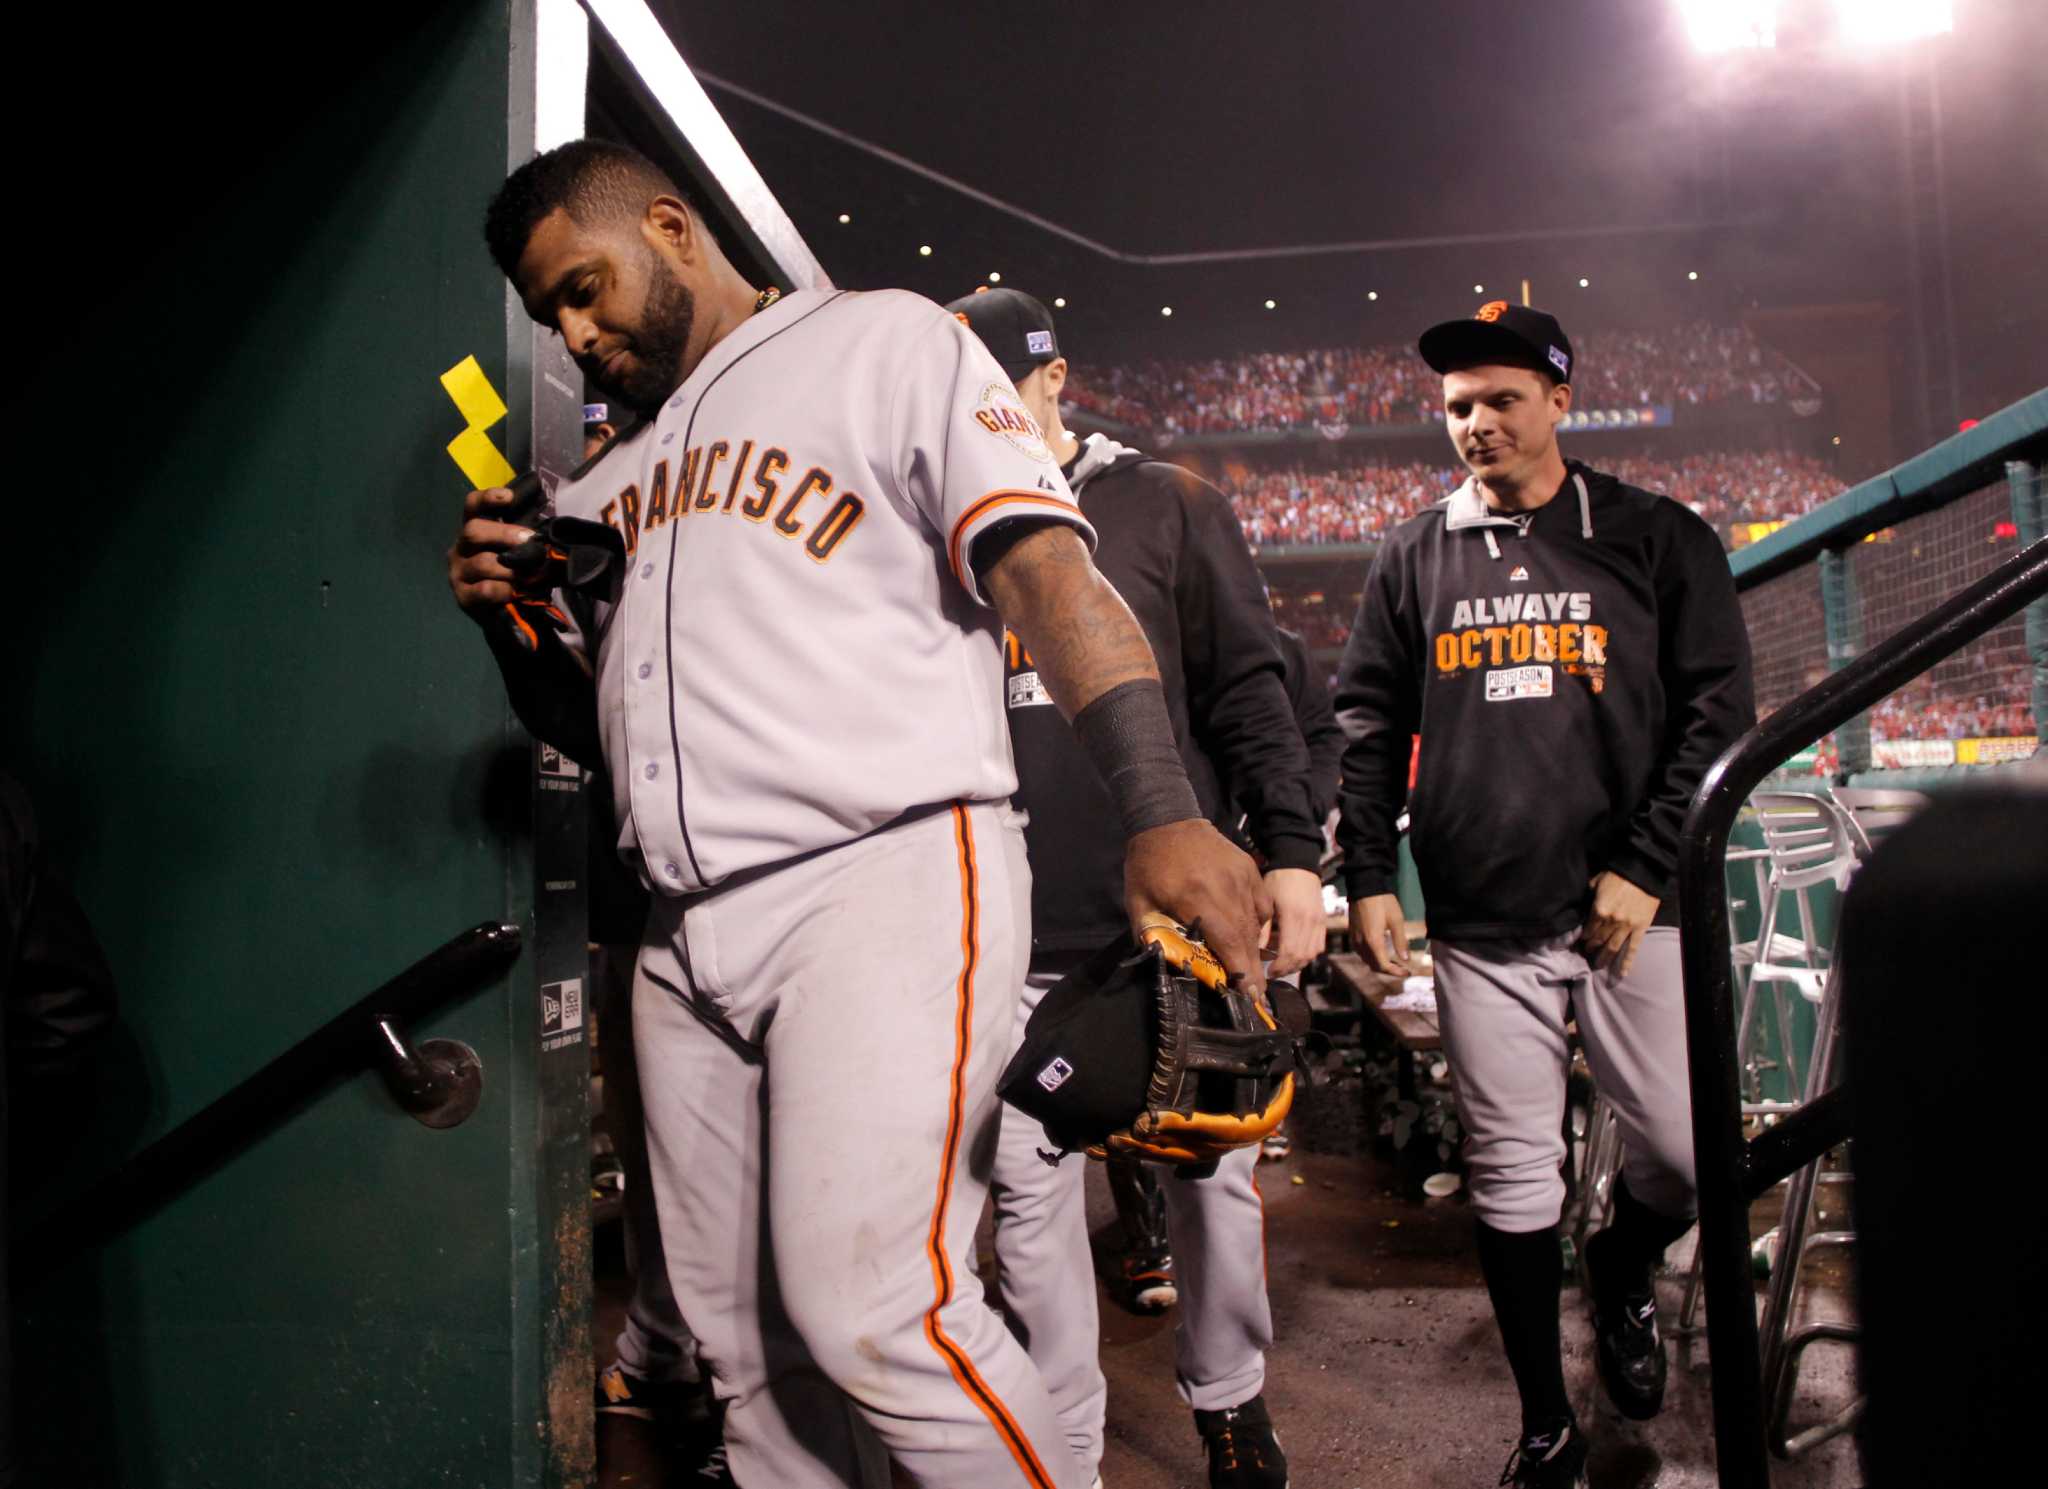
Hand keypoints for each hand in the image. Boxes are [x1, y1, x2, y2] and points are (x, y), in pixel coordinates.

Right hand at [446, 485, 539, 620]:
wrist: (507, 613)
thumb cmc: (515, 575)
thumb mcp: (520, 554)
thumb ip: (525, 541)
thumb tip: (544, 537)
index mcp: (474, 531)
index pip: (472, 506)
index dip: (487, 498)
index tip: (508, 498)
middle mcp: (460, 548)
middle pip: (474, 530)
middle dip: (505, 534)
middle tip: (530, 541)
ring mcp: (458, 573)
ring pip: (482, 562)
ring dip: (511, 568)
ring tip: (529, 576)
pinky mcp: (463, 596)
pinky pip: (485, 589)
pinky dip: (505, 590)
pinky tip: (516, 592)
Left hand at [1125, 820, 1272, 997]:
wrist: (1166, 819)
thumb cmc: (1149, 864)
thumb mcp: (1139, 903)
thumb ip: (1151, 934)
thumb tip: (1161, 964)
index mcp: (1197, 898)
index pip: (1227, 942)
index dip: (1240, 971)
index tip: (1249, 995)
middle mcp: (1226, 889)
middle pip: (1246, 938)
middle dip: (1253, 971)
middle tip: (1256, 996)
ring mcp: (1242, 877)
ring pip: (1255, 923)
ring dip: (1254, 951)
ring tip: (1253, 974)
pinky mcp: (1249, 869)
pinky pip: (1262, 905)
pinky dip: (1259, 924)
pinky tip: (1250, 935)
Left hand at [1261, 867, 1325, 977]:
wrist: (1299, 864)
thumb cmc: (1278, 880)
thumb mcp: (1266, 900)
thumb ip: (1263, 927)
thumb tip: (1258, 950)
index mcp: (1293, 916)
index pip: (1290, 952)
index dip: (1279, 967)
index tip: (1268, 972)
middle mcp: (1310, 921)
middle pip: (1302, 957)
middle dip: (1287, 969)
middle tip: (1273, 972)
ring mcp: (1319, 922)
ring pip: (1313, 954)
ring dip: (1298, 963)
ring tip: (1282, 964)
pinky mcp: (1323, 921)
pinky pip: (1319, 945)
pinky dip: (1308, 954)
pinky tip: (1295, 953)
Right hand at [1347, 893, 1411, 976]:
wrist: (1364, 887)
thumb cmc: (1383, 902)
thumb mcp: (1396, 920)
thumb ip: (1401, 941)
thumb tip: (1406, 959)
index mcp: (1373, 942)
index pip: (1384, 966)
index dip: (1396, 972)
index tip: (1408, 972)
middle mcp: (1362, 944)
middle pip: (1374, 966)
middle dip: (1389, 970)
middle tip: (1403, 968)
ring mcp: (1355, 939)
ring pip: (1367, 960)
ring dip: (1380, 964)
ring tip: (1394, 961)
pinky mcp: (1352, 935)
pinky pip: (1361, 953)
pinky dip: (1372, 957)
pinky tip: (1381, 951)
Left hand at [1580, 870, 1659, 977]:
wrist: (1644, 873)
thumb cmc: (1618, 875)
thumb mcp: (1596, 882)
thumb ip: (1589, 896)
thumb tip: (1583, 905)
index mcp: (1598, 910)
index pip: (1588, 930)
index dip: (1583, 938)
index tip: (1580, 943)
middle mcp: (1611, 921)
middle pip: (1598, 940)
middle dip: (1591, 949)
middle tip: (1586, 954)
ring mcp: (1626, 927)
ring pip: (1612, 948)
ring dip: (1604, 958)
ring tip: (1598, 965)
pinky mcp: (1640, 929)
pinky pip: (1633, 949)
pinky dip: (1627, 962)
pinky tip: (1622, 973)